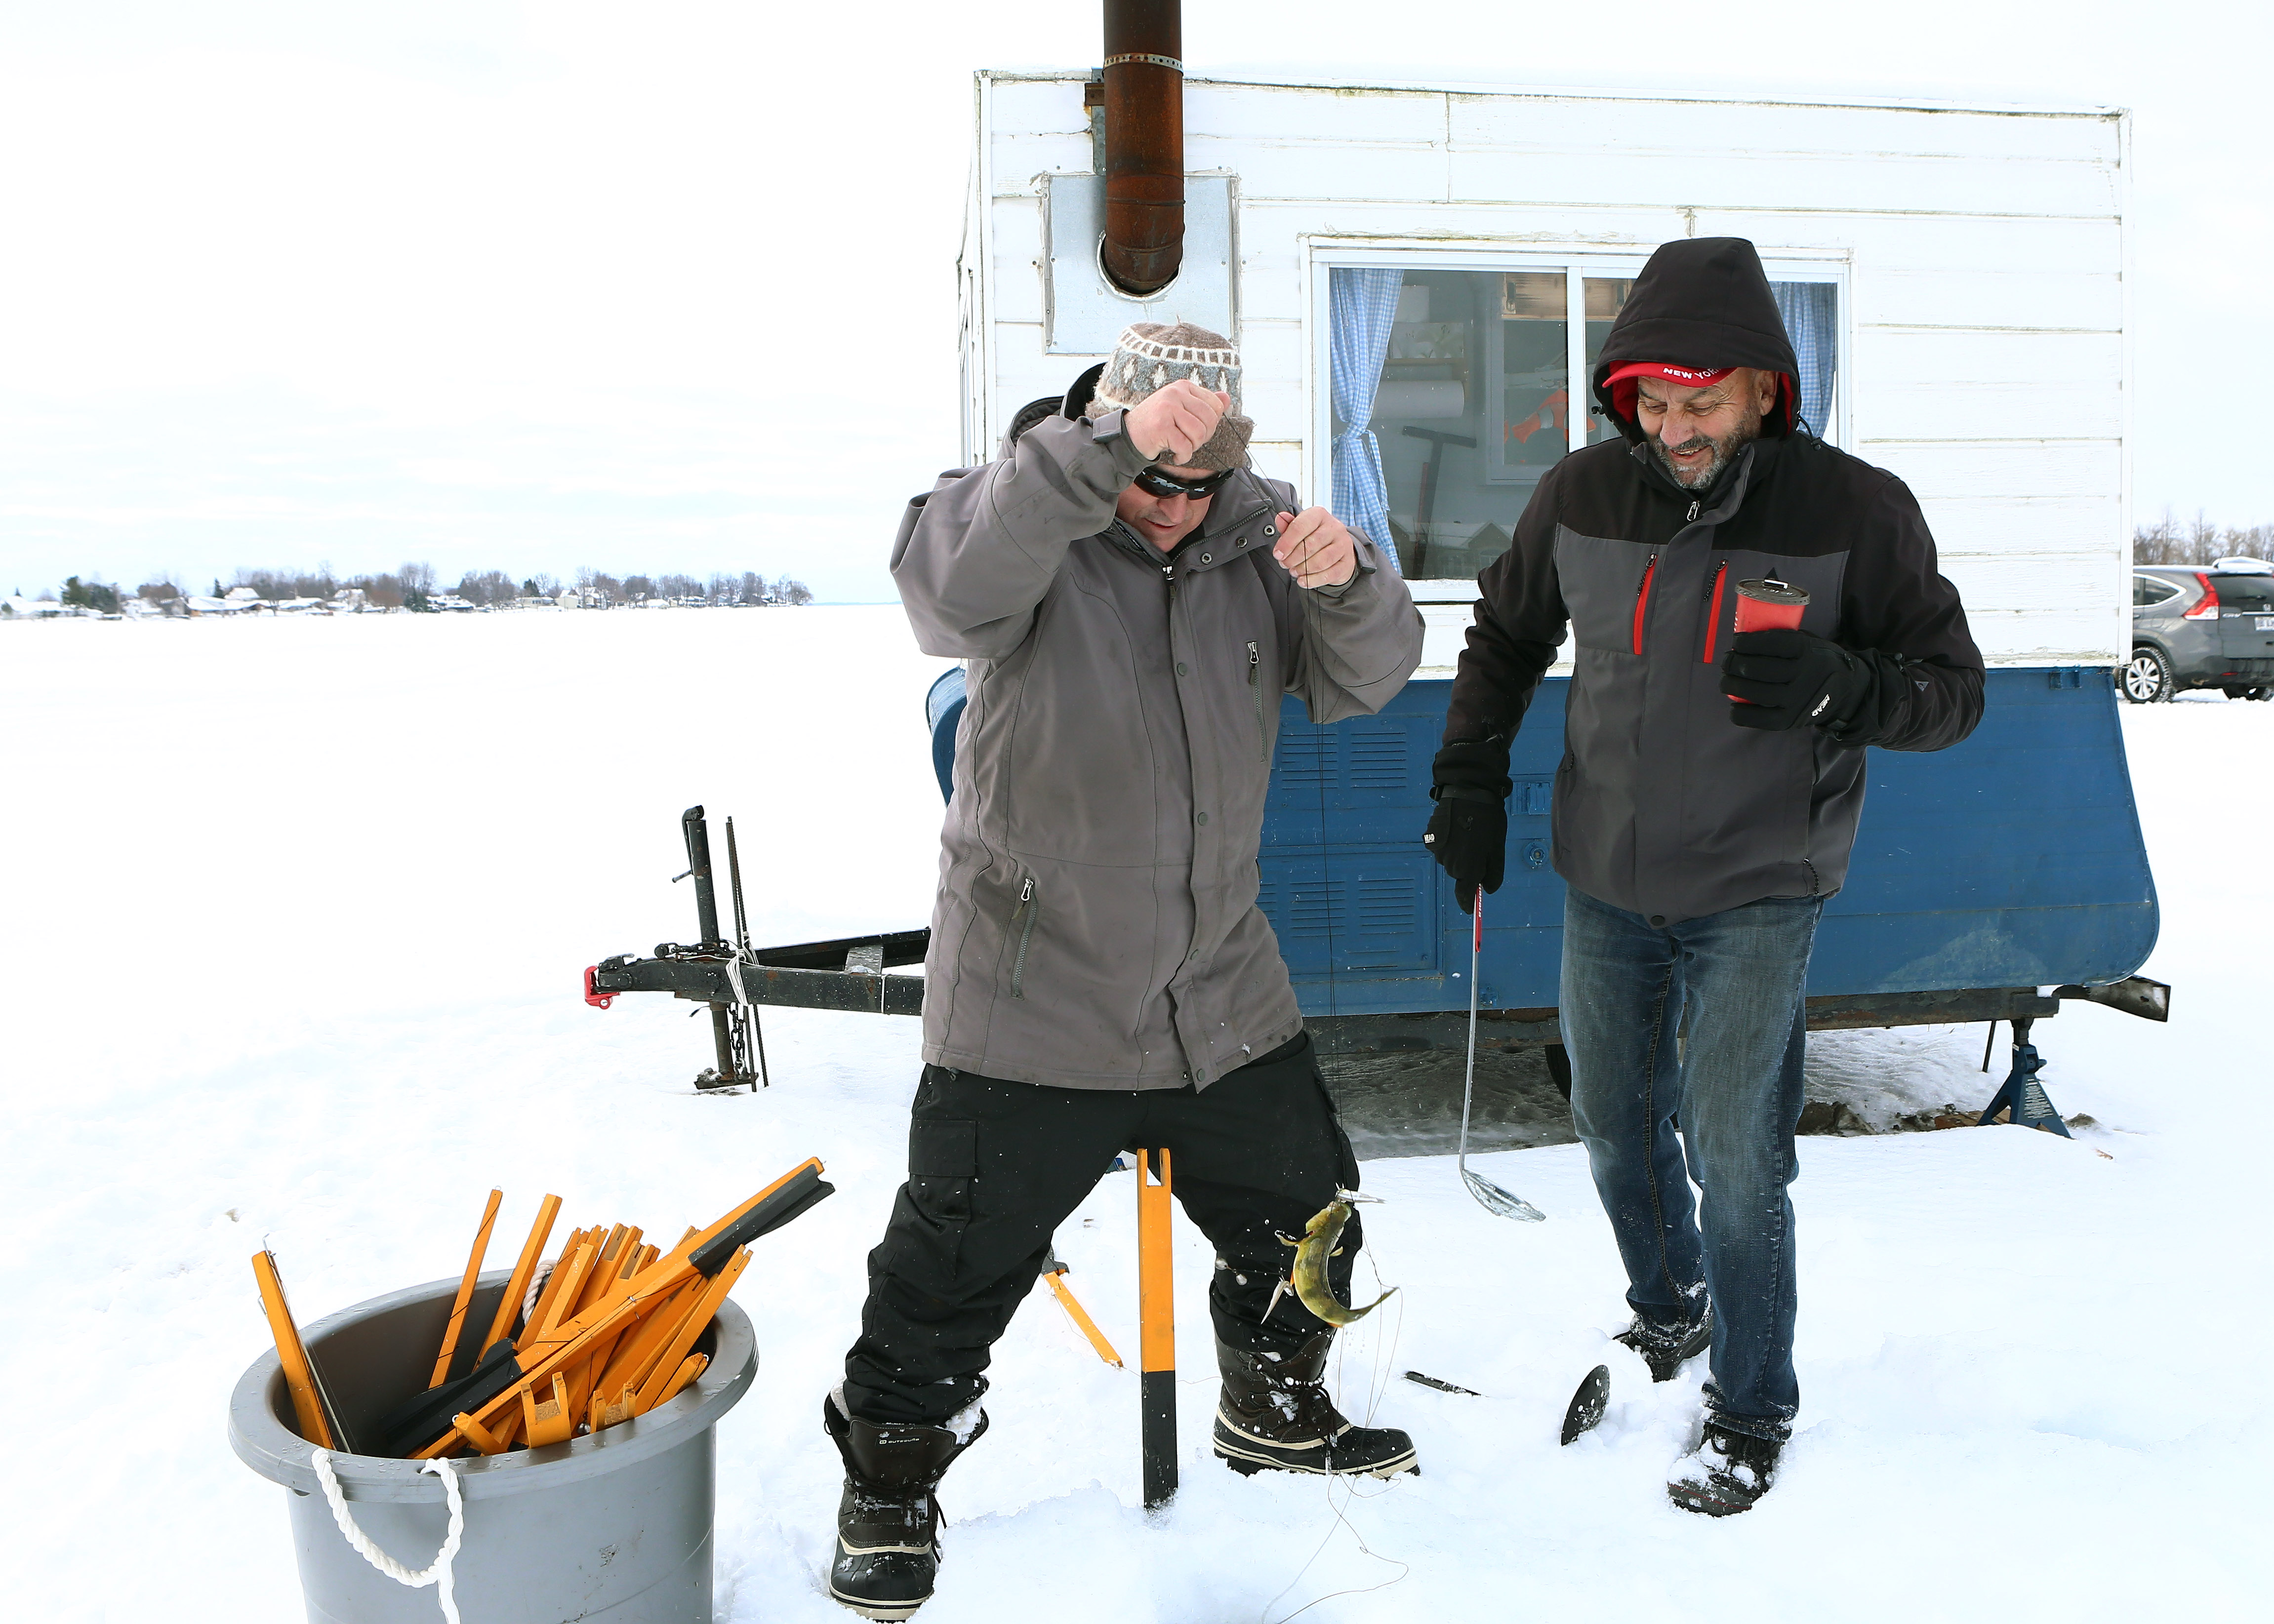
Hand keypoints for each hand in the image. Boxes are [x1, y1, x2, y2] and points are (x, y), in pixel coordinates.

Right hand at [1122, 379, 1227, 463]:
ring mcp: (1167, 408)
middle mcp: (1175, 393)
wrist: (1129, 436)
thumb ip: (1205, 404)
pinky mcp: (1160, 426)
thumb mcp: (1182, 409)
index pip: (1215, 406)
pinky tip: (1175, 455)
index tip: (1195, 430)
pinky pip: (1185, 446)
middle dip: (1203, 437)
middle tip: (1189, 442)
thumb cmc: (1158, 424)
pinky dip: (1183, 457)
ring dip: (1193, 447)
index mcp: (1183, 386)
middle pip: (1210, 420)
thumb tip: (1226, 398)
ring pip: (1199, 434)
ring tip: (1181, 447)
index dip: (1211, 424)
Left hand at [1271, 508, 1357, 589]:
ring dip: (1303, 569)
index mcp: (1319, 515)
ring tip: (1294, 571)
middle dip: (1293, 559)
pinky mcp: (1347, 562)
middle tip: (1285, 564)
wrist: (1338, 548)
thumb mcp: (1301, 528)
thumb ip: (1289, 525)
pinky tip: (1304, 580)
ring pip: (1320, 561)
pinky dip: (1313, 580)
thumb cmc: (1316, 537)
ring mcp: (1343, 544)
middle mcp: (1334, 527)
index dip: (1286, 543)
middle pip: (1310, 545)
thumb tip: (1280, 518)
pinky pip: (1329, 574)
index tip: (1278, 554)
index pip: (1300, 526)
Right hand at [1423, 792, 1505, 913]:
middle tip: (1479, 848)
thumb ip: (1494, 873)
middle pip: (1459, 875)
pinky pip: (1441, 849)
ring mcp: (1438, 852)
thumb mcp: (1497, 849)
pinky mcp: (1430, 839)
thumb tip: (1488, 890)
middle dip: (1468, 867)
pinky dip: (1448, 844)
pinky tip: (1456, 829)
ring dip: (1458, 854)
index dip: (1468, 903)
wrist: (1469, 793)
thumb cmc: (1489, 822)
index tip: (1470, 909)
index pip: (1464, 895)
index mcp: (1469, 868)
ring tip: (1468, 834)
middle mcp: (1450, 864)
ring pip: (1450, 861)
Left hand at [1721, 629, 1873, 732]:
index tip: (1737, 641)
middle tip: (1727, 661)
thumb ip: (1785, 639)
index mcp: (1806, 651)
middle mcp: (1801, 675)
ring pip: (1753, 692)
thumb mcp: (1810, 642)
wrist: (1846, 692)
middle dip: (1733, 663)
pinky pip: (1758, 718)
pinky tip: (1734, 704)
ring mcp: (1795, 699)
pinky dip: (1740, 712)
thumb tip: (1745, 638)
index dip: (1747, 642)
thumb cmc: (1818, 662)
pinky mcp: (1790, 720)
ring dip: (1731, 685)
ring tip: (1726, 680)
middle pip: (1755, 668)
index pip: (1770, 644)